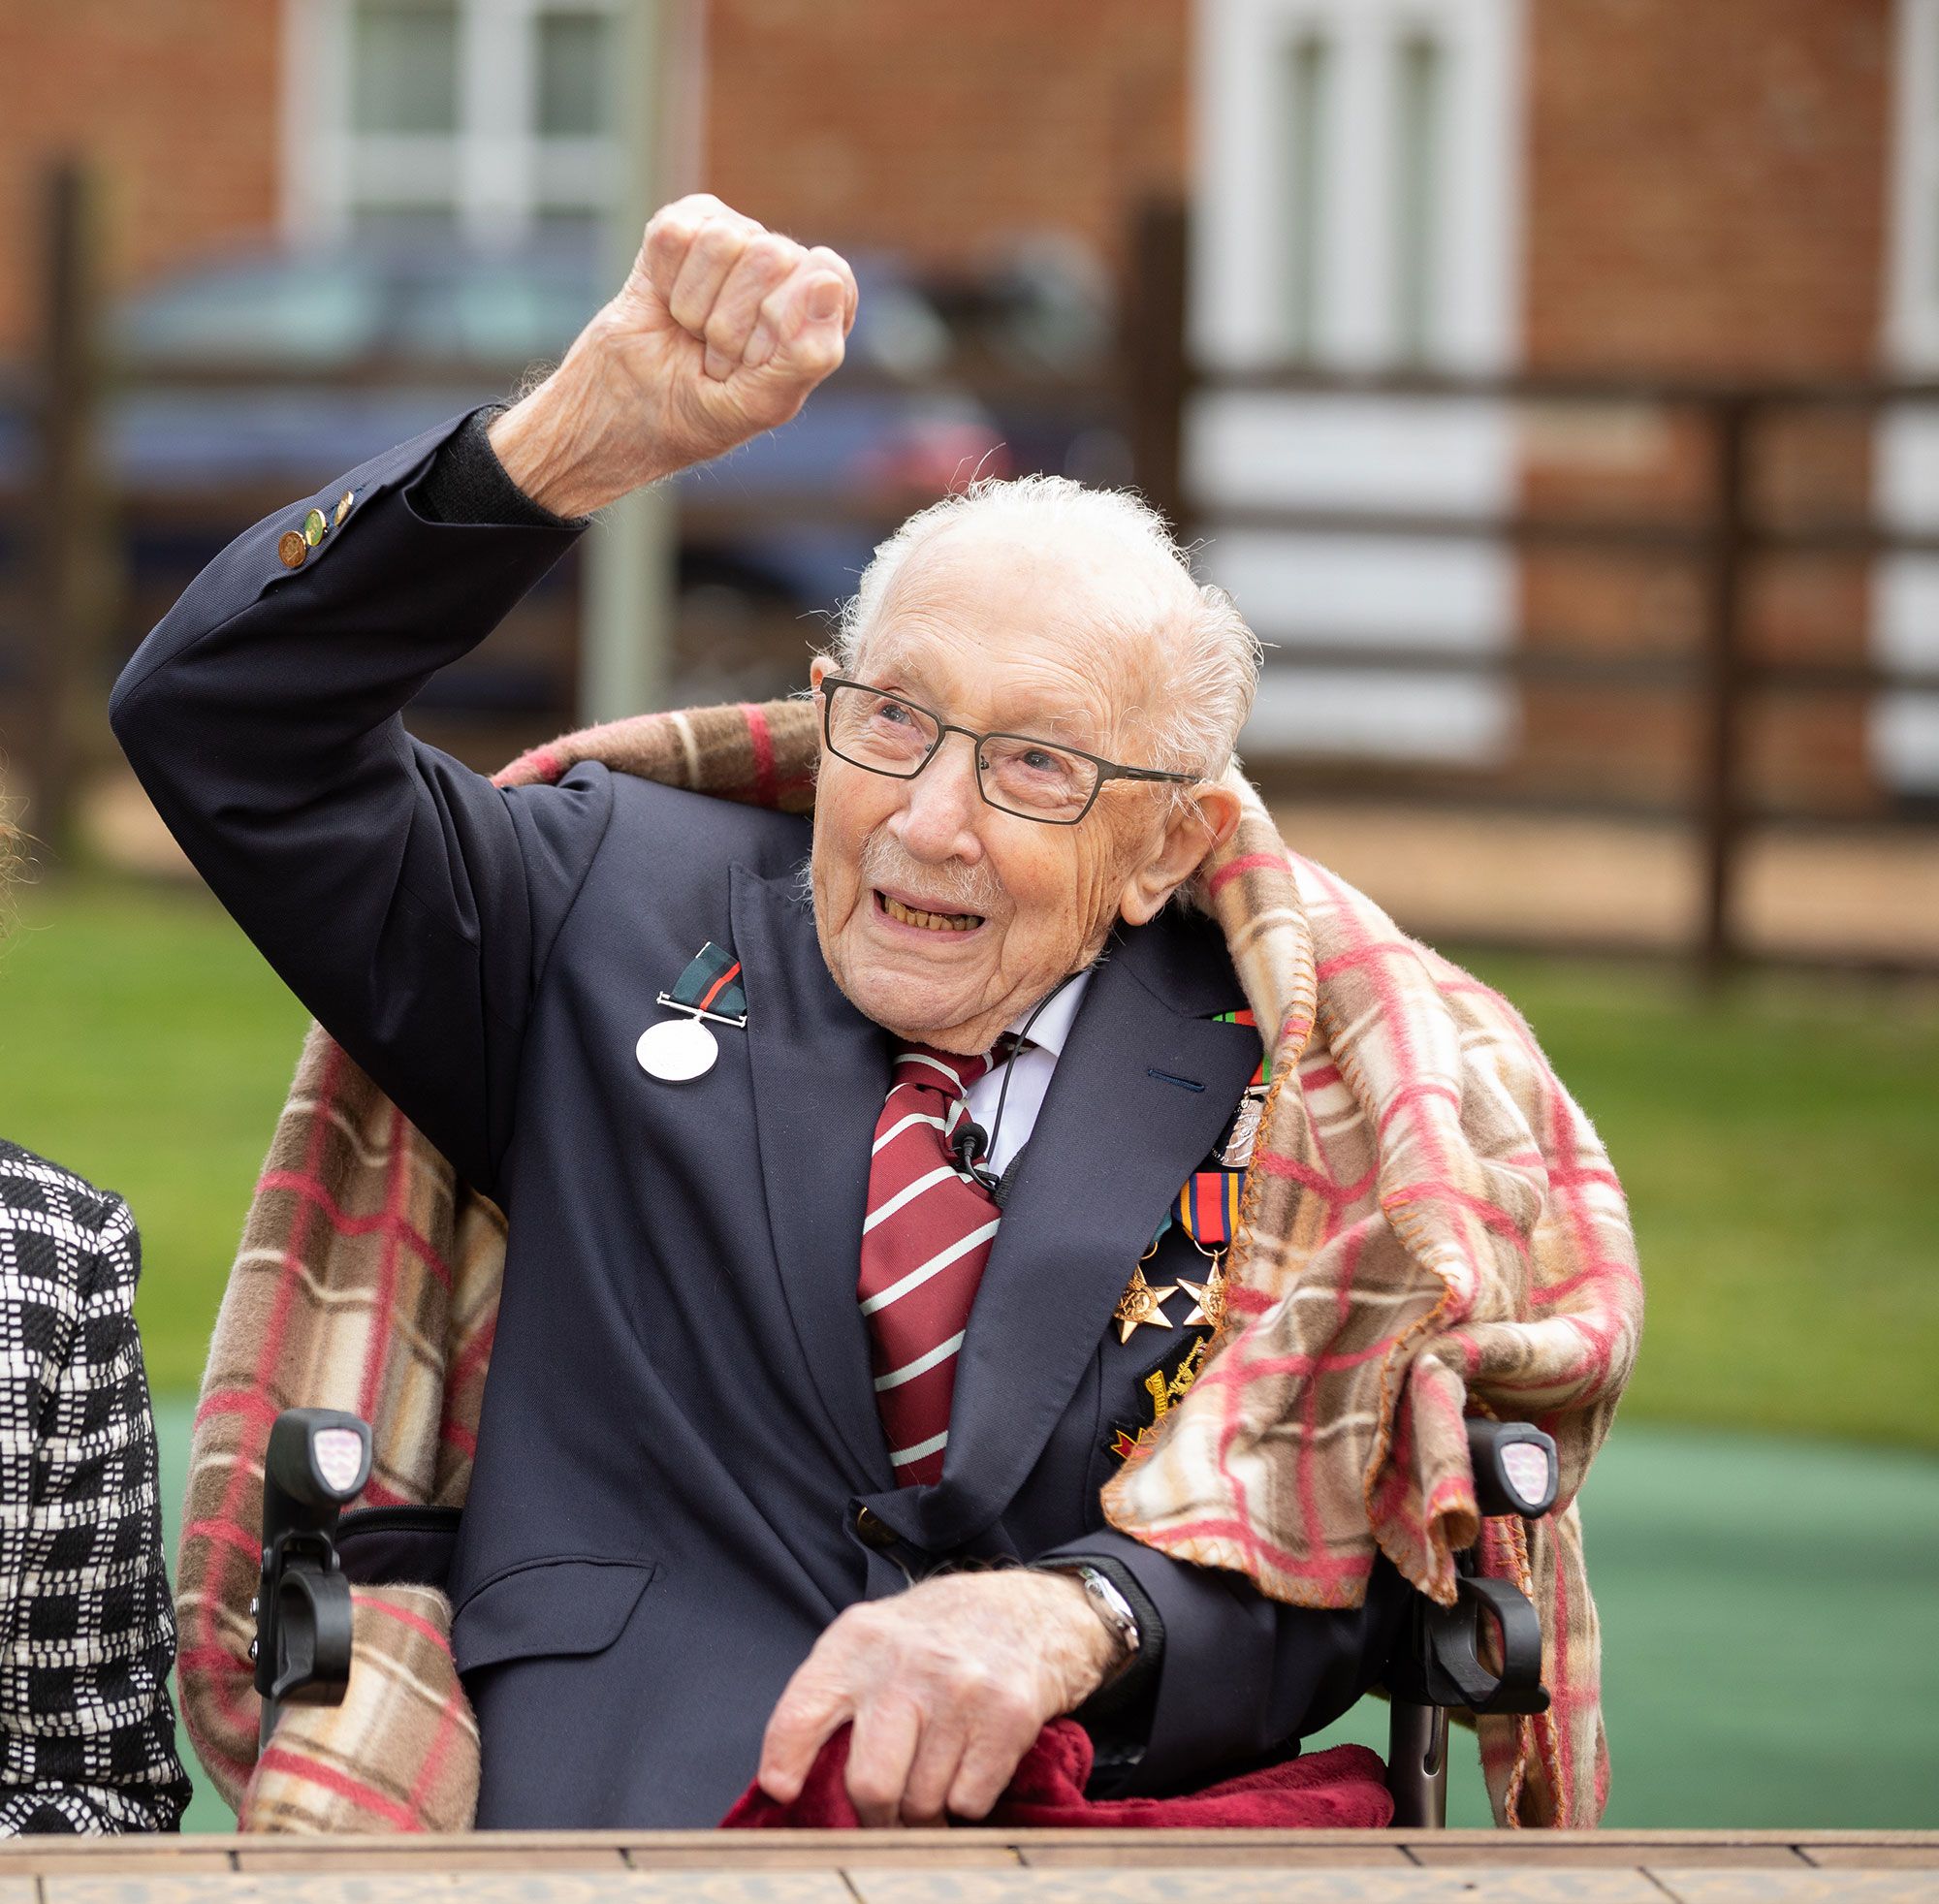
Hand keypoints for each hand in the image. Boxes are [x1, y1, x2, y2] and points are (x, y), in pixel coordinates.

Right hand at [489, 194, 857, 516]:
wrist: (621, 412)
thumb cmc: (700, 413)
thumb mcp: (762, 402)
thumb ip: (807, 353)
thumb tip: (828, 280)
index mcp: (820, 309)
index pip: (827, 279)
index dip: (783, 325)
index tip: (754, 365)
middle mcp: (783, 266)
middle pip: (772, 257)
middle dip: (732, 325)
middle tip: (715, 357)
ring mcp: (734, 238)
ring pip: (722, 242)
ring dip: (695, 308)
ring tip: (691, 335)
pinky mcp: (683, 224)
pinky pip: (677, 235)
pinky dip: (664, 282)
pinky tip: (665, 304)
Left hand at [757, 1570, 1121, 1826]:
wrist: (1033, 1609)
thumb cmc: (939, 1635)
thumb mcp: (876, 1638)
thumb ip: (837, 1692)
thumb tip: (793, 1778)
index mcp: (858, 1640)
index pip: (802, 1712)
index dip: (784, 1761)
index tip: (784, 1790)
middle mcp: (904, 1663)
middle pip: (869, 1784)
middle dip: (875, 1817)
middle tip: (883, 1816)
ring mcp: (959, 1688)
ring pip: (922, 1803)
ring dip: (925, 1811)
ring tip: (933, 1779)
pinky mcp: (1007, 1714)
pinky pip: (969, 1802)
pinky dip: (967, 1802)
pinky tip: (970, 1764)